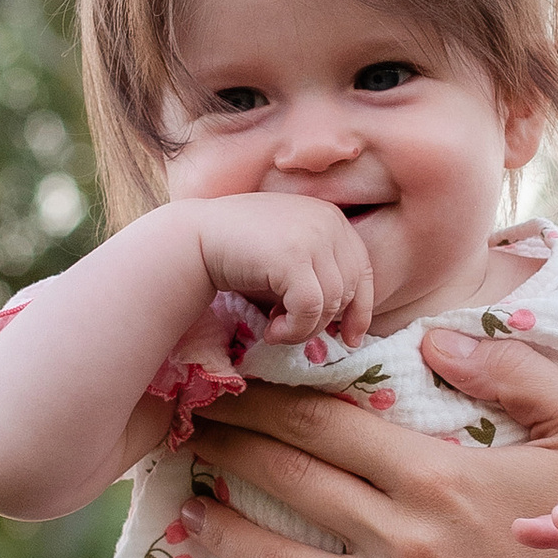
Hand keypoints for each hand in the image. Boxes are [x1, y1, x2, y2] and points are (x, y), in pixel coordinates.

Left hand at [182, 332, 557, 557]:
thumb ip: (515, 373)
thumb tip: (432, 341)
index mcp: (437, 475)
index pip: (324, 424)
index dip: (264, 398)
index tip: (228, 379)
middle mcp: (403, 537)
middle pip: (287, 479)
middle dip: (228, 445)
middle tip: (189, 423)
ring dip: (219, 526)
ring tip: (188, 500)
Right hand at [188, 194, 376, 347]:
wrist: (194, 238)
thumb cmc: (239, 251)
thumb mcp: (289, 253)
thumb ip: (320, 272)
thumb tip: (352, 327)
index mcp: (331, 218)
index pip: (362, 271)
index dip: (360, 309)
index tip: (350, 339)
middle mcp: (328, 222)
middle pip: (349, 291)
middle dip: (323, 321)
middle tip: (289, 329)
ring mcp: (313, 236)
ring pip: (331, 304)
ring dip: (304, 329)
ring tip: (276, 330)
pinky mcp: (295, 257)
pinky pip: (311, 309)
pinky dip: (294, 329)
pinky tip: (270, 330)